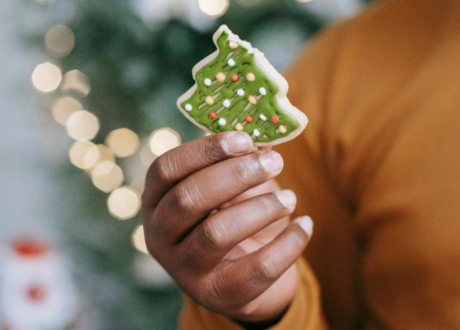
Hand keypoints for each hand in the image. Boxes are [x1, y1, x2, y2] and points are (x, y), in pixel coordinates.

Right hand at [142, 132, 312, 322]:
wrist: (243, 276)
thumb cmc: (233, 217)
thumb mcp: (231, 188)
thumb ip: (239, 162)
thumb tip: (265, 139)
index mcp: (156, 201)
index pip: (166, 169)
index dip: (204, 150)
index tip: (245, 139)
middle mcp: (159, 236)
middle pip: (188, 198)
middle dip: (235, 175)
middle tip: (275, 162)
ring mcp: (183, 269)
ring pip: (216, 234)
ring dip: (260, 209)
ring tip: (290, 197)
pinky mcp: (215, 294)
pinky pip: (255, 269)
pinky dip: (287, 244)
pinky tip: (305, 224)